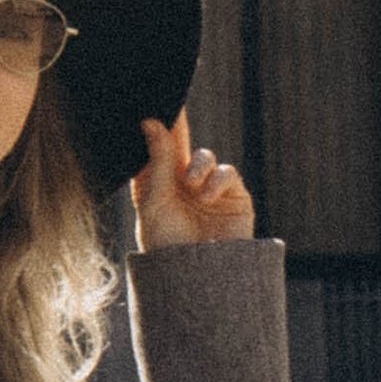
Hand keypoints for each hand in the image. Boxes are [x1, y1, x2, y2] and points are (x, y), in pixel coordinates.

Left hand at [132, 111, 255, 251]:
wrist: (196, 281)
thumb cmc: (166, 246)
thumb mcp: (155, 201)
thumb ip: (158, 161)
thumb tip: (151, 121)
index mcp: (156, 182)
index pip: (154, 146)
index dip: (154, 124)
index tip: (146, 100)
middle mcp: (181, 182)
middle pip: (180, 142)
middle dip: (177, 124)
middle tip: (173, 103)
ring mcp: (208, 189)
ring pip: (205, 156)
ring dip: (198, 165)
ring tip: (191, 185)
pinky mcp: (233, 197)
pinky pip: (227, 173)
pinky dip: (217, 179)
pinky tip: (206, 195)